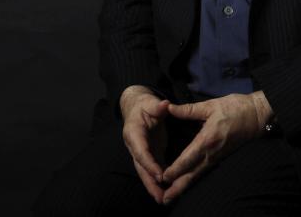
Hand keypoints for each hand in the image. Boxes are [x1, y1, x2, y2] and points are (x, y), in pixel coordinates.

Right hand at [120, 85, 170, 203]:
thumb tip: (165, 105)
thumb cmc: (144, 105)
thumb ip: (157, 105)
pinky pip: (153, 169)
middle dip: (150, 182)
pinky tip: (167, 190)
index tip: (160, 175)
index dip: (149, 163)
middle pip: (141, 167)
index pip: (141, 151)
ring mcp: (142, 152)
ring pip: (146, 171)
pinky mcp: (151, 153)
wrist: (137, 107)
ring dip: (153, 186)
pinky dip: (158, 180)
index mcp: (134, 133)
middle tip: (160, 196)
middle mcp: (135, 146)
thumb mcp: (150, 102)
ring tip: (163, 199)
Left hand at [159, 91, 272, 204]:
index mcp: (207, 140)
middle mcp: (212, 153)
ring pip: (198, 175)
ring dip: (184, 186)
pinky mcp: (220, 157)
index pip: (188, 158)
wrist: (257, 115)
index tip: (164, 177)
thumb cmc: (235, 108)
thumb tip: (169, 107)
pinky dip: (193, 179)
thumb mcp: (210, 106)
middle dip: (178, 186)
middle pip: (192, 174)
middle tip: (164, 198)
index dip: (176, 169)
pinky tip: (186, 183)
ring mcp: (217, 157)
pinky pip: (204, 171)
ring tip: (171, 196)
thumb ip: (188, 110)